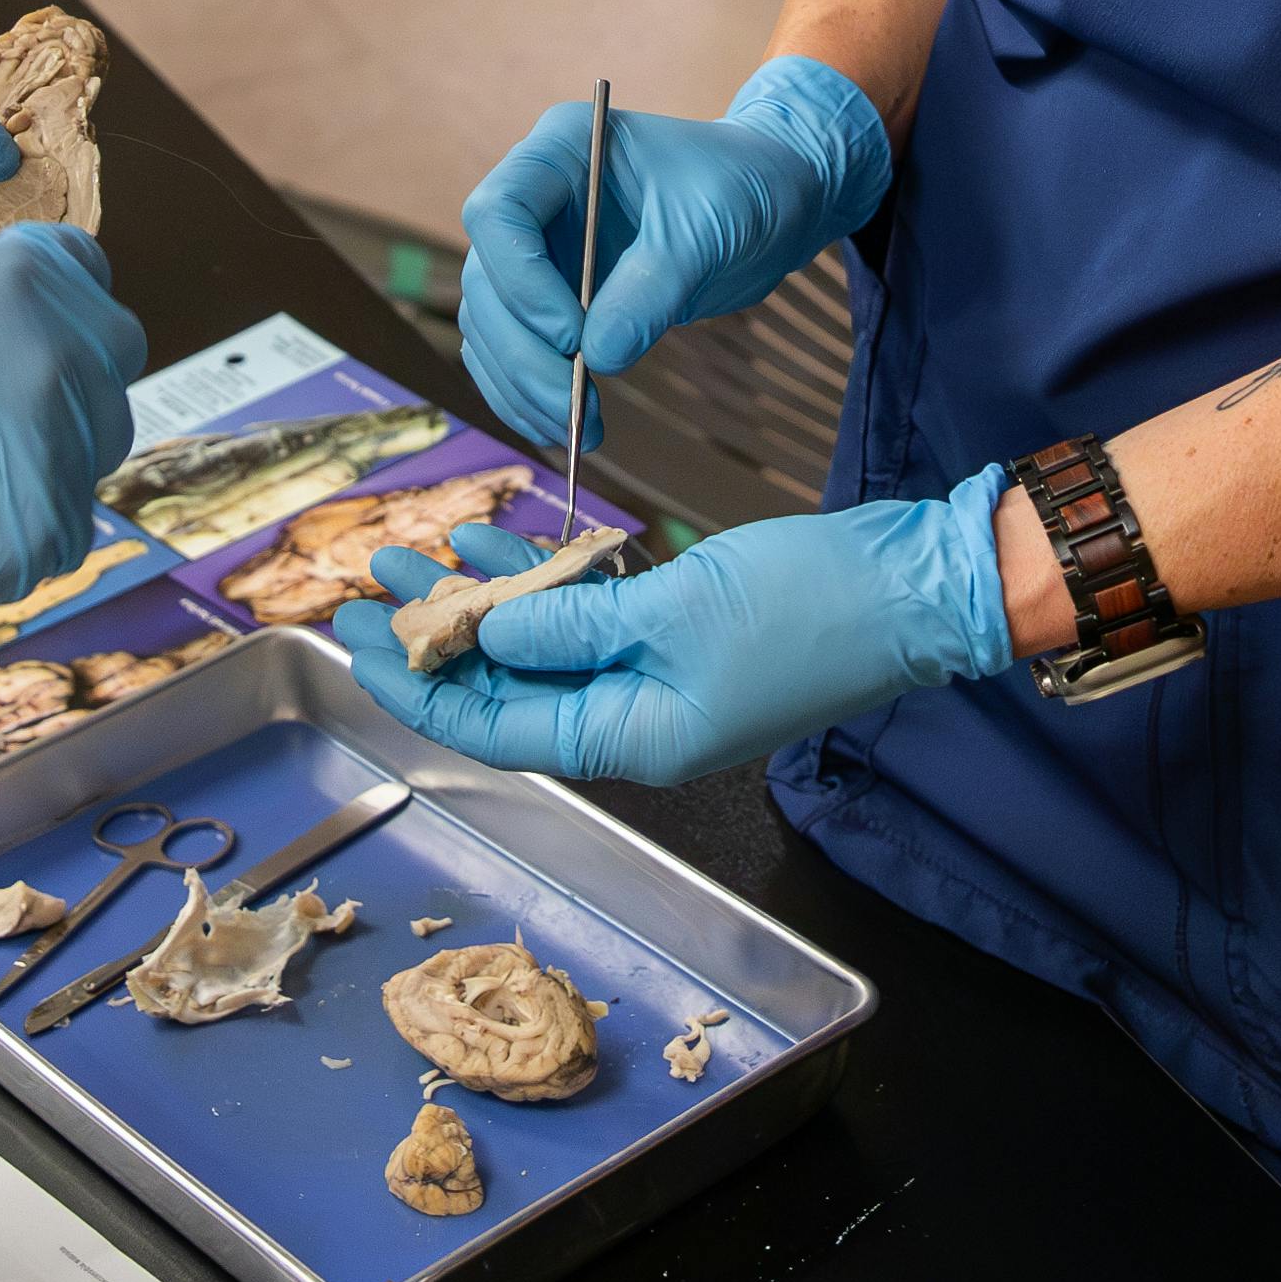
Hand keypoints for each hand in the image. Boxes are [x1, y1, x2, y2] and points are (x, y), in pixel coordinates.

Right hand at [0, 224, 139, 649]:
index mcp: (17, 279)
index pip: (86, 271)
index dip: (55, 298)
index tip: (22, 327)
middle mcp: (59, 353)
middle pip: (108, 359)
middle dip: (67, 375)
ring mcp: (61, 447)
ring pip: (92, 447)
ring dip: (45, 454)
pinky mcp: (47, 533)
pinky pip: (61, 528)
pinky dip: (17, 530)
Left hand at [334, 475, 1015, 780]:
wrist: (918, 587)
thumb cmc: (812, 607)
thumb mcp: (673, 609)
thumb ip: (570, 620)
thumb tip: (487, 626)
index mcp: (633, 737)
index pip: (495, 728)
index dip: (421, 687)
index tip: (361, 640)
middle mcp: (638, 721)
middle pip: (509, 688)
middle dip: (436, 636)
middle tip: (370, 584)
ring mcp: (663, 679)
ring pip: (545, 647)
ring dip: (482, 599)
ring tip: (417, 551)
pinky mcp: (685, 636)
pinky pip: (592, 618)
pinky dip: (544, 582)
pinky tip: (502, 543)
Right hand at [451, 58, 894, 446]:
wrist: (774, 198)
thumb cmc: (744, 189)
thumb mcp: (705, 234)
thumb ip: (651, 290)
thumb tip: (598, 357)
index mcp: (563, 149)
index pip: (498, 212)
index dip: (521, 280)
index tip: (573, 334)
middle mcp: (537, 196)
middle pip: (488, 280)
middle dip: (523, 351)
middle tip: (570, 406)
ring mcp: (539, 248)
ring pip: (490, 323)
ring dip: (521, 383)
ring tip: (574, 430)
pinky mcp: (552, 294)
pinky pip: (513, 348)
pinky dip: (527, 390)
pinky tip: (564, 425)